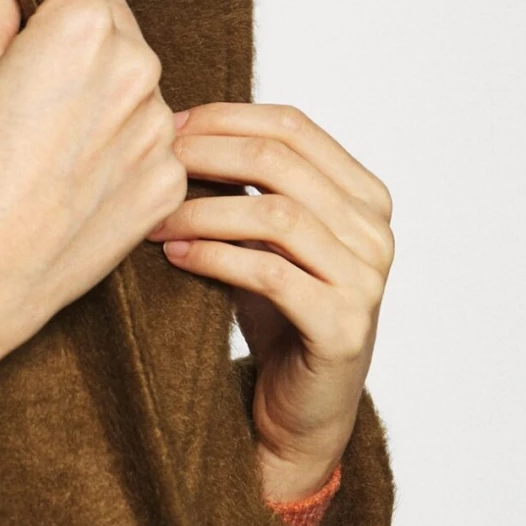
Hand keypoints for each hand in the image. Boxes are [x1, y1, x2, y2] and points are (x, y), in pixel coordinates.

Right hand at [0, 0, 187, 396]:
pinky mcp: (168, 178)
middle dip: (75, 20)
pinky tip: (72, 166)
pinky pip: (150, 134)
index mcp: (80, 27)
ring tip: (48, 125)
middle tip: (28, 59)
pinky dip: (120, 137)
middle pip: (113, 12)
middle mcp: (136, 68)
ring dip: (103, 79)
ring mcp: (159, 127)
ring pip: (136, 74)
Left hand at [149, 104, 394, 502]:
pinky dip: (215, 257)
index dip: (224, 117)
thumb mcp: (266, 236)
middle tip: (150, 165)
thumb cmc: (278, 311)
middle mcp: (376, 231)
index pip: (293, 125)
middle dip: (204, 155)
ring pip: (274, 215)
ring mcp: (366, 280)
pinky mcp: (343, 327)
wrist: (300, 408)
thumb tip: (176, 125)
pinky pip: (270, 273)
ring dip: (201, 209)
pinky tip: (175, 255)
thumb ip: (249, 183)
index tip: (167, 127)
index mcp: (365, 195)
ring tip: (153, 219)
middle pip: (280, 162)